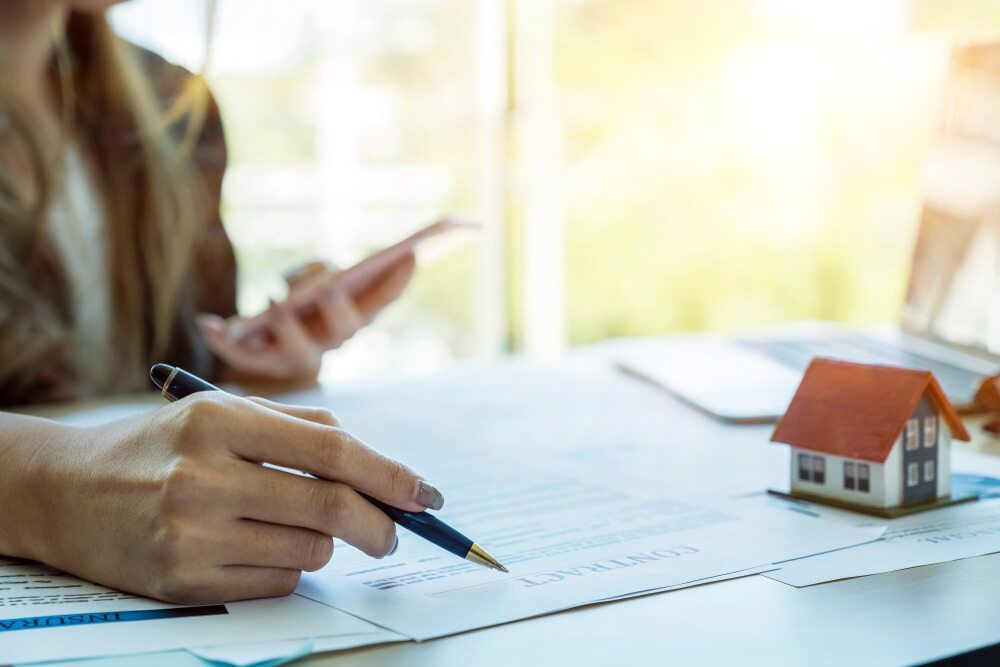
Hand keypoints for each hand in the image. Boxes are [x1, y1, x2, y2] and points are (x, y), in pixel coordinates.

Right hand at [15, 392, 443, 602]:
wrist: (65, 490)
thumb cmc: (160, 445)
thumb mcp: (221, 411)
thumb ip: (301, 427)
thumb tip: (380, 464)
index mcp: (220, 421)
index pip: (332, 451)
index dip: (390, 474)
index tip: (425, 494)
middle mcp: (202, 476)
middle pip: (331, 508)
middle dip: (381, 525)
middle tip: (394, 532)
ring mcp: (190, 534)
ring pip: (311, 552)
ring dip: (324, 545)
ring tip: (291, 526)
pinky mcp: (181, 583)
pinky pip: (276, 584)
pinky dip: (287, 569)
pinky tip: (257, 548)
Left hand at [197, 251, 415, 382]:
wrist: (254, 344)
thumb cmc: (293, 298)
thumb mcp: (310, 276)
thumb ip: (317, 271)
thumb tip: (322, 276)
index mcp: (350, 320)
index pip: (381, 303)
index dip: (398, 282)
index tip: (412, 254)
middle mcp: (329, 344)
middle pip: (344, 331)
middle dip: (340, 309)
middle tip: (332, 288)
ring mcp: (294, 359)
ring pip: (297, 352)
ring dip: (287, 328)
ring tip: (273, 300)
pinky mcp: (258, 366)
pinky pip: (240, 357)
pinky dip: (223, 341)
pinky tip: (208, 322)